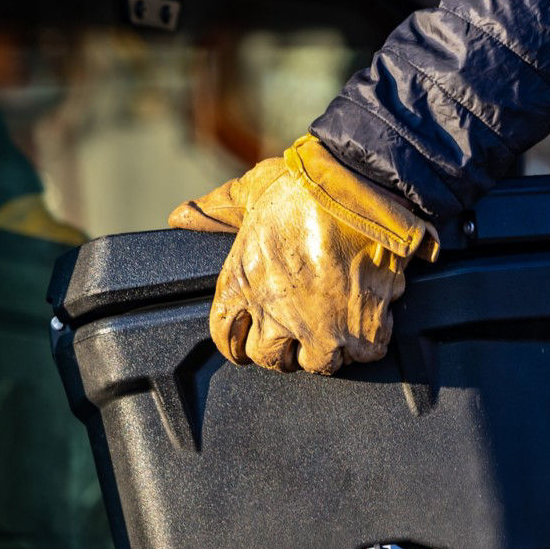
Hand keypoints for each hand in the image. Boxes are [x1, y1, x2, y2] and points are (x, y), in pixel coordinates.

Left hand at [168, 136, 437, 373]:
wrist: (360, 184)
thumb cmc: (303, 184)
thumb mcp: (249, 191)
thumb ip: (215, 211)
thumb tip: (179, 217)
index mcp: (242, 283)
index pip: (225, 340)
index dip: (239, 341)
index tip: (252, 337)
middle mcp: (275, 313)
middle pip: (272, 360)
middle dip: (285, 349)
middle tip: (300, 333)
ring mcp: (320, 326)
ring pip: (320, 364)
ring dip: (329, 348)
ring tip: (338, 328)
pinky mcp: (362, 327)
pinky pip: (366, 353)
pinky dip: (370, 340)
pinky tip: (370, 319)